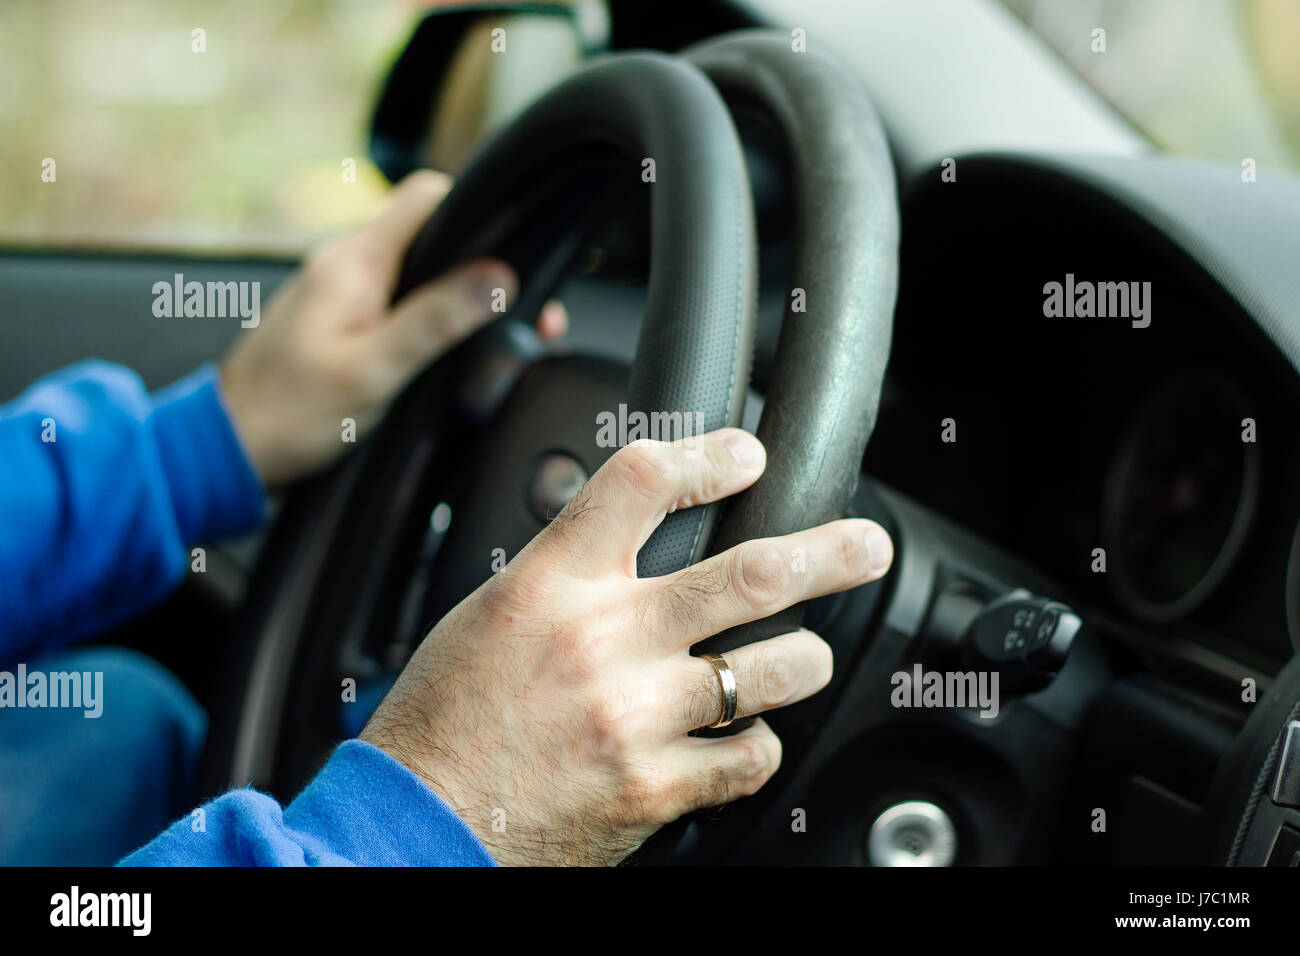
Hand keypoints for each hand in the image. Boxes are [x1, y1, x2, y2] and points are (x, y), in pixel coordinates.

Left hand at [219, 171, 566, 486]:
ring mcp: (341, 288)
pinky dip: (428, 315)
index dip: (477, 212)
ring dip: (455, 294)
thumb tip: (498, 277)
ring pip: (415, 267)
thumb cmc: (289, 414)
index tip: (513, 252)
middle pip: (429, 232)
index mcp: (353, 261)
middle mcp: (345, 262)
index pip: (426, 196)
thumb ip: (436, 320)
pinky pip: (396, 297)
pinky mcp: (340, 317)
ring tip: (492, 336)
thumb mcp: (373, 370)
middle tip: (517, 313)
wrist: (231, 448)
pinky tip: (444, 351)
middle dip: (478, 264)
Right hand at [360, 428, 893, 864]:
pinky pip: (750, 756)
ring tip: (806, 657)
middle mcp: (602, 640)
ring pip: (773, 668)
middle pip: (747, 574)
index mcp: (550, 584)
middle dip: (827, 553)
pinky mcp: (655, 788)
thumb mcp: (493, 612)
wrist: (417, 824)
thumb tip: (642, 547)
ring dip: (804, 659)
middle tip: (864, 545)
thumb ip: (573, 574)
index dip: (708, 456)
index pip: (641, 481)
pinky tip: (741, 739)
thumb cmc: (446, 718)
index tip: (747, 455)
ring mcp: (635, 716)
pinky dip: (757, 744)